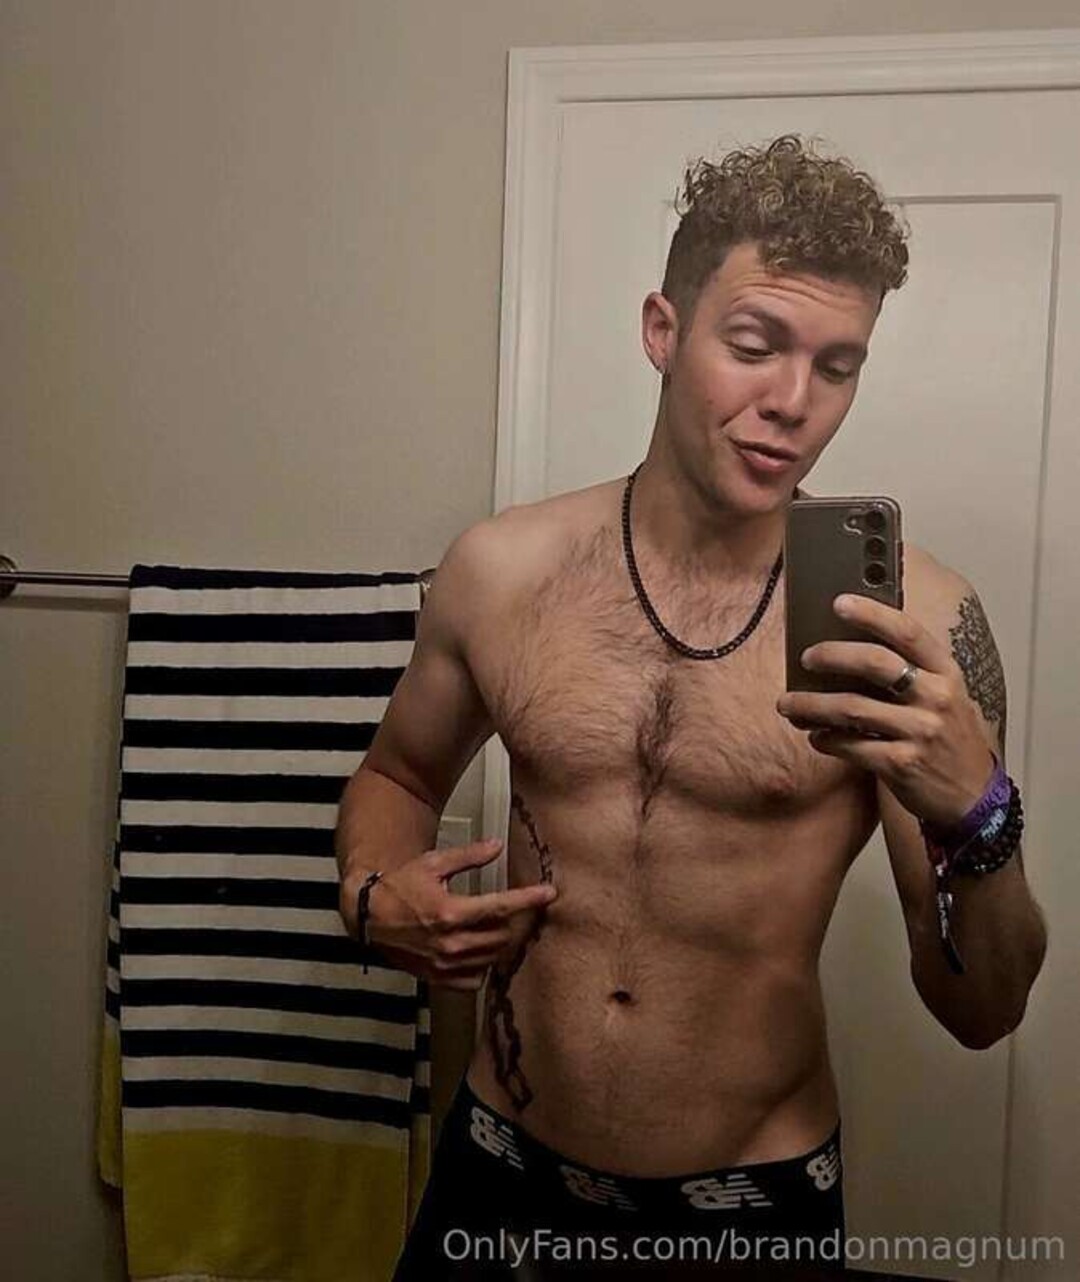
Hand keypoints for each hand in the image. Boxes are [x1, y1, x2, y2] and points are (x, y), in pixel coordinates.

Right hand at [342, 838, 557, 990]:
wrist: (369, 917)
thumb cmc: (400, 886)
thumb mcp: (433, 864)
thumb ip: (468, 856)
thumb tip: (497, 846)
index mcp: (451, 912)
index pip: (502, 907)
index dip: (529, 899)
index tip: (549, 893)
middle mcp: (450, 942)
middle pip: (503, 935)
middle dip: (514, 921)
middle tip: (516, 910)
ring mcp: (444, 964)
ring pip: (492, 958)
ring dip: (501, 942)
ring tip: (498, 927)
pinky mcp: (438, 978)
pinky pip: (475, 979)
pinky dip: (483, 965)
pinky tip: (478, 950)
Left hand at [776, 593, 995, 826]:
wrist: (974, 796)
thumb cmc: (948, 738)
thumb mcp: (943, 697)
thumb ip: (909, 673)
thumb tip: (848, 650)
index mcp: (946, 673)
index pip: (908, 632)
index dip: (872, 614)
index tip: (839, 603)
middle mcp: (937, 697)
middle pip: (874, 663)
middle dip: (831, 656)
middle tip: (806, 658)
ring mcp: (920, 732)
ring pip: (852, 708)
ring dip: (811, 704)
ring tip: (789, 704)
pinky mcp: (902, 764)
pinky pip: (850, 745)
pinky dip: (826, 739)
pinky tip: (816, 736)